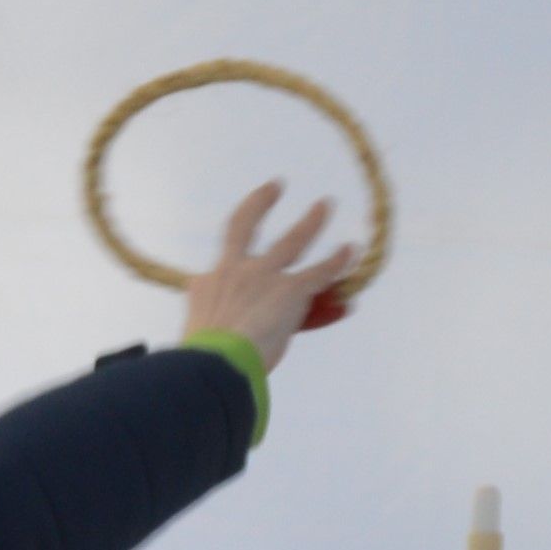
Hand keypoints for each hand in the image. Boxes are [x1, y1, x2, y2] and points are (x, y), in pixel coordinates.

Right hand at [179, 183, 360, 365]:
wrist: (214, 362)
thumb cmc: (201, 363)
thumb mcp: (199, 341)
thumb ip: (213, 336)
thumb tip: (222, 351)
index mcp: (205, 287)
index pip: (215, 273)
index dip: (224, 274)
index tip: (226, 274)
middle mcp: (233, 272)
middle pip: (244, 225)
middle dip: (260, 202)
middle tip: (274, 186)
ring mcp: (263, 276)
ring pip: (292, 240)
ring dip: (311, 222)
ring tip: (324, 205)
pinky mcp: (290, 290)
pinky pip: (320, 271)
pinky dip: (337, 261)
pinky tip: (351, 250)